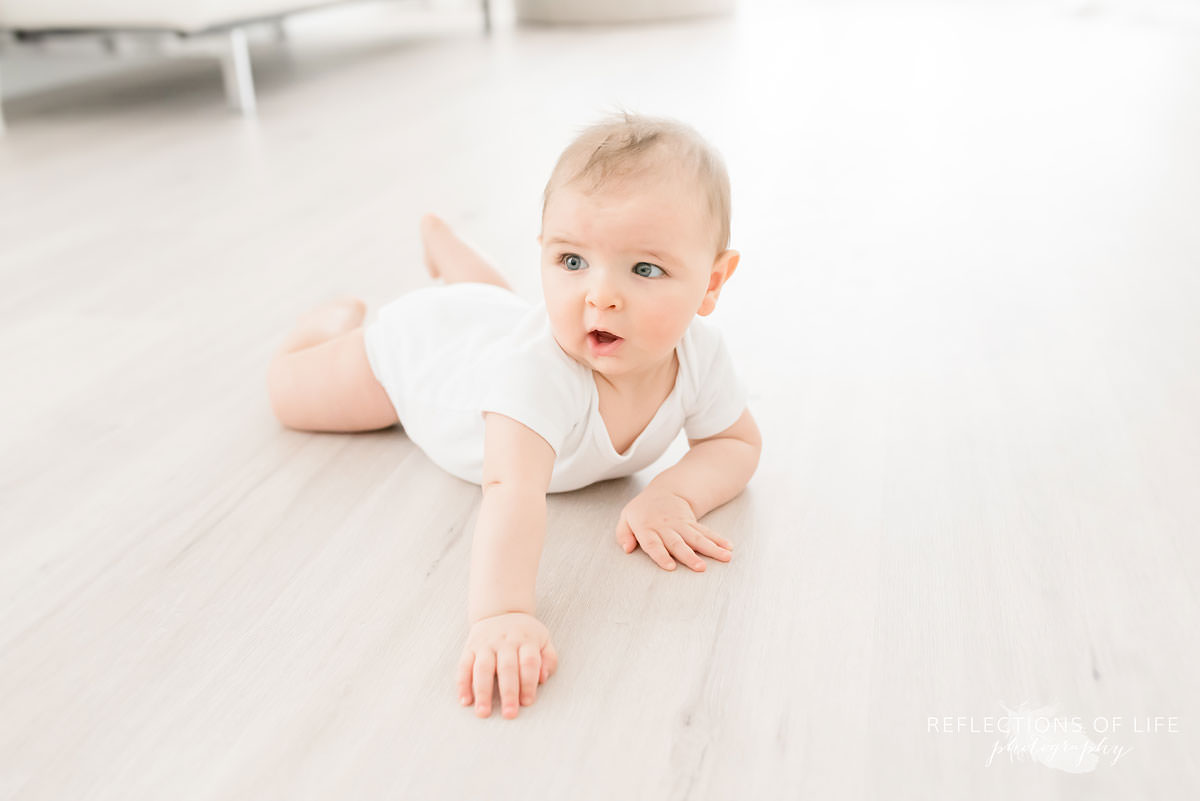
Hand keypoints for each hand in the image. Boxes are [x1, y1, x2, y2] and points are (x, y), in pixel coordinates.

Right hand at [456, 611, 557, 718]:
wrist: (501, 609)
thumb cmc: (525, 633)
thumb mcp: (544, 640)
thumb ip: (548, 659)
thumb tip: (543, 678)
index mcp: (526, 640)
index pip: (528, 662)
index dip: (528, 683)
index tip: (527, 702)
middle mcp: (505, 641)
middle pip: (507, 668)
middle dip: (508, 692)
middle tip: (510, 714)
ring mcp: (485, 644)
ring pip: (483, 668)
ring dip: (482, 692)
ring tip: (483, 712)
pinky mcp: (470, 647)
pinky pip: (464, 666)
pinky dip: (463, 684)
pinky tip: (465, 700)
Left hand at [614, 487, 733, 571]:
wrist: (664, 491)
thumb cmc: (642, 511)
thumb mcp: (626, 518)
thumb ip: (623, 534)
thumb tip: (627, 549)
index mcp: (647, 528)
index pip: (653, 544)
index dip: (661, 556)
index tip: (671, 567)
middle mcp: (666, 528)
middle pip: (679, 544)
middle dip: (690, 556)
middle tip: (700, 567)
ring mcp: (681, 525)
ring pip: (697, 538)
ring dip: (711, 548)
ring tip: (724, 557)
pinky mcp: (693, 524)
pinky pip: (706, 532)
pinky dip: (718, 540)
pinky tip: (728, 547)